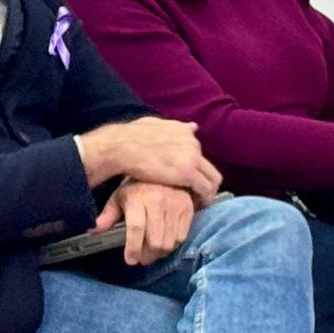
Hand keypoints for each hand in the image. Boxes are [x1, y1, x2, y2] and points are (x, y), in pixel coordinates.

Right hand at [81, 116, 221, 199]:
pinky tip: (193, 208)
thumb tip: (193, 126)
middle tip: (195, 197)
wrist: (120, 146)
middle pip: (210, 168)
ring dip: (207, 194)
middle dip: (205, 183)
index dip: (195, 170)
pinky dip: (202, 200)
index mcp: (184, 132)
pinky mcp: (187, 172)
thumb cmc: (128, 137)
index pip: (198, 154)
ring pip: (213, 180)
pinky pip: (205, 190)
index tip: (187, 182)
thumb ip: (172, 126)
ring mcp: (192, 157)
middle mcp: (192, 143)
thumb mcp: (152, 124)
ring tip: (196, 204)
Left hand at [93, 179, 195, 266]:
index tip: (130, 260)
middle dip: (148, 255)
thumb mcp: (119, 196)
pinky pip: (181, 236)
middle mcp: (158, 202)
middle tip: (142, 259)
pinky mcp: (188, 209)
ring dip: (160, 253)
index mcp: (138, 198)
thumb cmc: (137, 186)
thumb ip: (109, 214)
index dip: (133, 248)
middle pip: (156, 240)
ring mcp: (175, 206)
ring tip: (152, 252)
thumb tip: (94, 230)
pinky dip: (173, 245)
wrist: (162, 168)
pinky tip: (165, 243)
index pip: (137, 228)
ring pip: (170, 242)